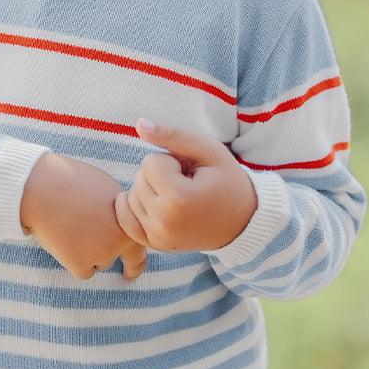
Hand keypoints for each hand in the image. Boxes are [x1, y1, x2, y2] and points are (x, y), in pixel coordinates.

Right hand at [20, 152, 146, 279]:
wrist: (43, 189)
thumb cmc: (70, 181)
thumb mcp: (106, 188)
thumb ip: (118, 210)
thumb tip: (121, 222)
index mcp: (129, 220)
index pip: (142, 244)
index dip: (140, 256)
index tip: (136, 266)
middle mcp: (120, 240)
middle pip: (132, 262)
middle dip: (130, 270)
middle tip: (128, 275)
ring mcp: (102, 254)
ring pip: (101, 262)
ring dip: (91, 253)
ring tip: (74, 229)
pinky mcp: (80, 264)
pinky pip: (83, 271)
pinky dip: (74, 261)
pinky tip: (64, 242)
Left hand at [115, 119, 256, 251]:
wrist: (243, 221)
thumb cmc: (227, 181)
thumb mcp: (207, 150)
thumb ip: (172, 135)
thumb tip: (139, 123)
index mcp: (179, 200)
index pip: (150, 162)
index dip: (171, 160)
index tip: (191, 172)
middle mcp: (164, 222)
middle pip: (138, 178)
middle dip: (160, 175)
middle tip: (187, 184)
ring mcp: (158, 237)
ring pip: (130, 196)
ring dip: (150, 191)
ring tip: (178, 196)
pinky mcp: (154, 245)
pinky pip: (124, 218)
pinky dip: (134, 206)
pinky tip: (154, 202)